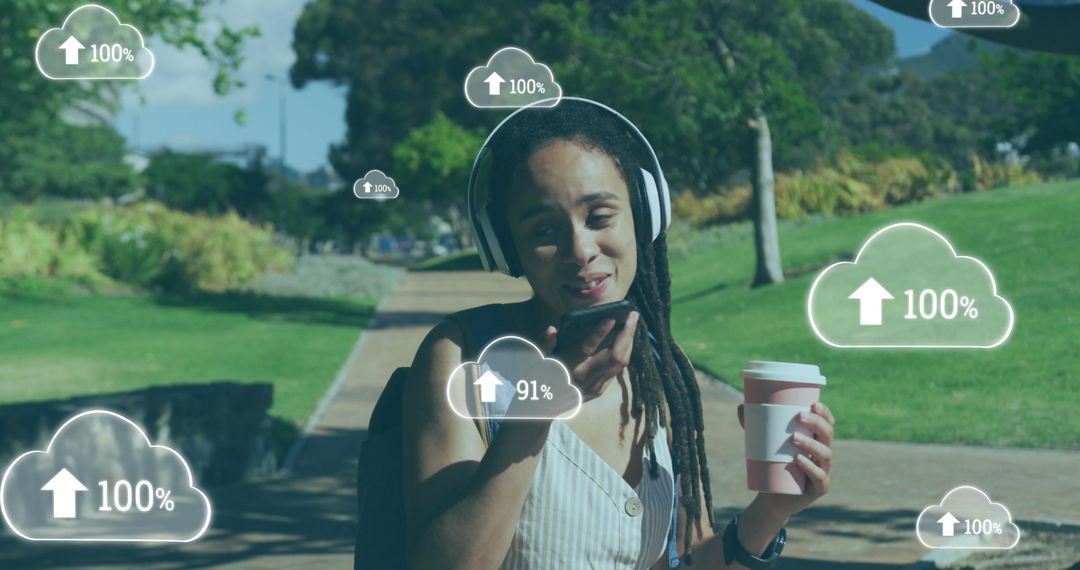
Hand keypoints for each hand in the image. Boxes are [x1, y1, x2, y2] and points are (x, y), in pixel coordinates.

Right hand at [541, 311, 639, 403]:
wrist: (546, 408)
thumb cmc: (543, 379)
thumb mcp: (540, 361)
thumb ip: (547, 345)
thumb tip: (552, 330)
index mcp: (568, 368)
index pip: (586, 349)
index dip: (599, 334)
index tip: (610, 319)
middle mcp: (585, 378)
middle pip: (614, 357)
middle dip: (627, 335)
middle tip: (633, 315)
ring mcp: (596, 386)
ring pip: (620, 364)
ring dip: (629, 342)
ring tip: (632, 324)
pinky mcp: (601, 390)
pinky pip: (618, 369)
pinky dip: (625, 353)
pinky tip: (627, 341)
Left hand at [738, 400, 835, 519]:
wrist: (773, 498)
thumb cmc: (773, 466)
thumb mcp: (763, 444)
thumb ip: (754, 425)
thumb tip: (741, 406)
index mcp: (817, 442)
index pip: (828, 424)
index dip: (825, 413)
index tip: (813, 403)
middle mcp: (824, 454)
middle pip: (828, 435)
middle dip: (816, 423)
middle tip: (799, 416)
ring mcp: (824, 471)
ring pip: (825, 454)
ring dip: (810, 444)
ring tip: (793, 437)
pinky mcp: (819, 488)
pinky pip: (819, 476)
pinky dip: (810, 467)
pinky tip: (799, 460)